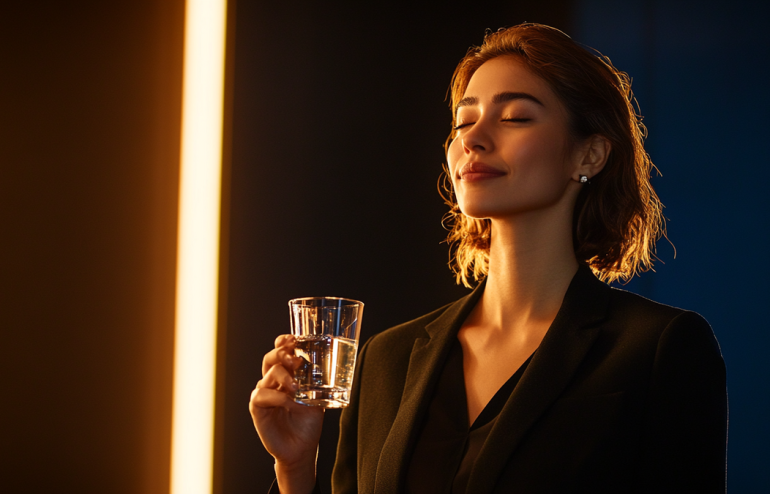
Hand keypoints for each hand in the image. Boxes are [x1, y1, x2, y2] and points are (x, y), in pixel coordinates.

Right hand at [249, 335, 322, 492]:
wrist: (301, 447)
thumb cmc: (308, 421)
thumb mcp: (317, 396)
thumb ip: (317, 380)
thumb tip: (330, 361)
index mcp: (286, 375)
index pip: (280, 351)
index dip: (284, 342)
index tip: (294, 338)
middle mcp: (273, 381)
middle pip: (270, 358)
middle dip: (282, 354)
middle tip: (296, 361)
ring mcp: (264, 393)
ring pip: (268, 374)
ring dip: (283, 376)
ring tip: (296, 386)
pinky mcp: (257, 408)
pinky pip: (262, 395)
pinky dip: (276, 396)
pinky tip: (289, 402)